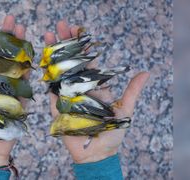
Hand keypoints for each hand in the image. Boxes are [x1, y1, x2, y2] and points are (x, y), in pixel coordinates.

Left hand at [0, 15, 27, 167]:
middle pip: (2, 56)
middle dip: (8, 37)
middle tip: (14, 20)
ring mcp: (8, 91)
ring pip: (14, 65)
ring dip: (20, 48)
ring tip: (24, 31)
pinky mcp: (19, 101)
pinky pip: (24, 84)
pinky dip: (27, 69)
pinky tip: (31, 55)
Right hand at [44, 21, 149, 162]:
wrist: (97, 152)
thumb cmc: (112, 133)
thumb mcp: (125, 110)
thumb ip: (132, 91)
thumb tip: (146, 72)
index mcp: (95, 85)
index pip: (88, 60)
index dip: (82, 45)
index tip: (77, 29)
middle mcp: (79, 87)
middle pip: (71, 61)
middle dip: (65, 43)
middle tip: (60, 26)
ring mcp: (67, 95)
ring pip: (59, 71)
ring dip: (53, 54)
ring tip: (48, 36)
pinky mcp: (56, 106)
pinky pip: (51, 88)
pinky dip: (47, 74)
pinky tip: (42, 59)